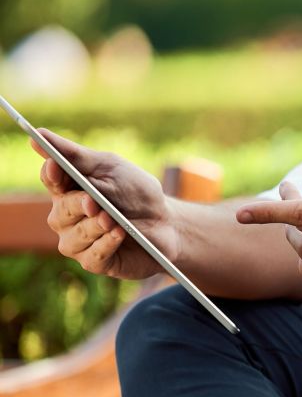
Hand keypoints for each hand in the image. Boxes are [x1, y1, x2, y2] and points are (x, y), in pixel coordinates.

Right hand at [34, 129, 177, 278]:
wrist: (168, 224)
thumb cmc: (137, 194)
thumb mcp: (112, 168)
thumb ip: (77, 156)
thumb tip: (39, 134)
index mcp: (68, 189)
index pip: (50, 179)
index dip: (52, 174)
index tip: (57, 166)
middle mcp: (67, 217)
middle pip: (61, 211)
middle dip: (77, 205)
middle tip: (93, 202)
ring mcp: (79, 241)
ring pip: (75, 237)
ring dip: (95, 227)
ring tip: (112, 219)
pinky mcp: (95, 262)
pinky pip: (92, 256)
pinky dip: (106, 244)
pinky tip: (119, 234)